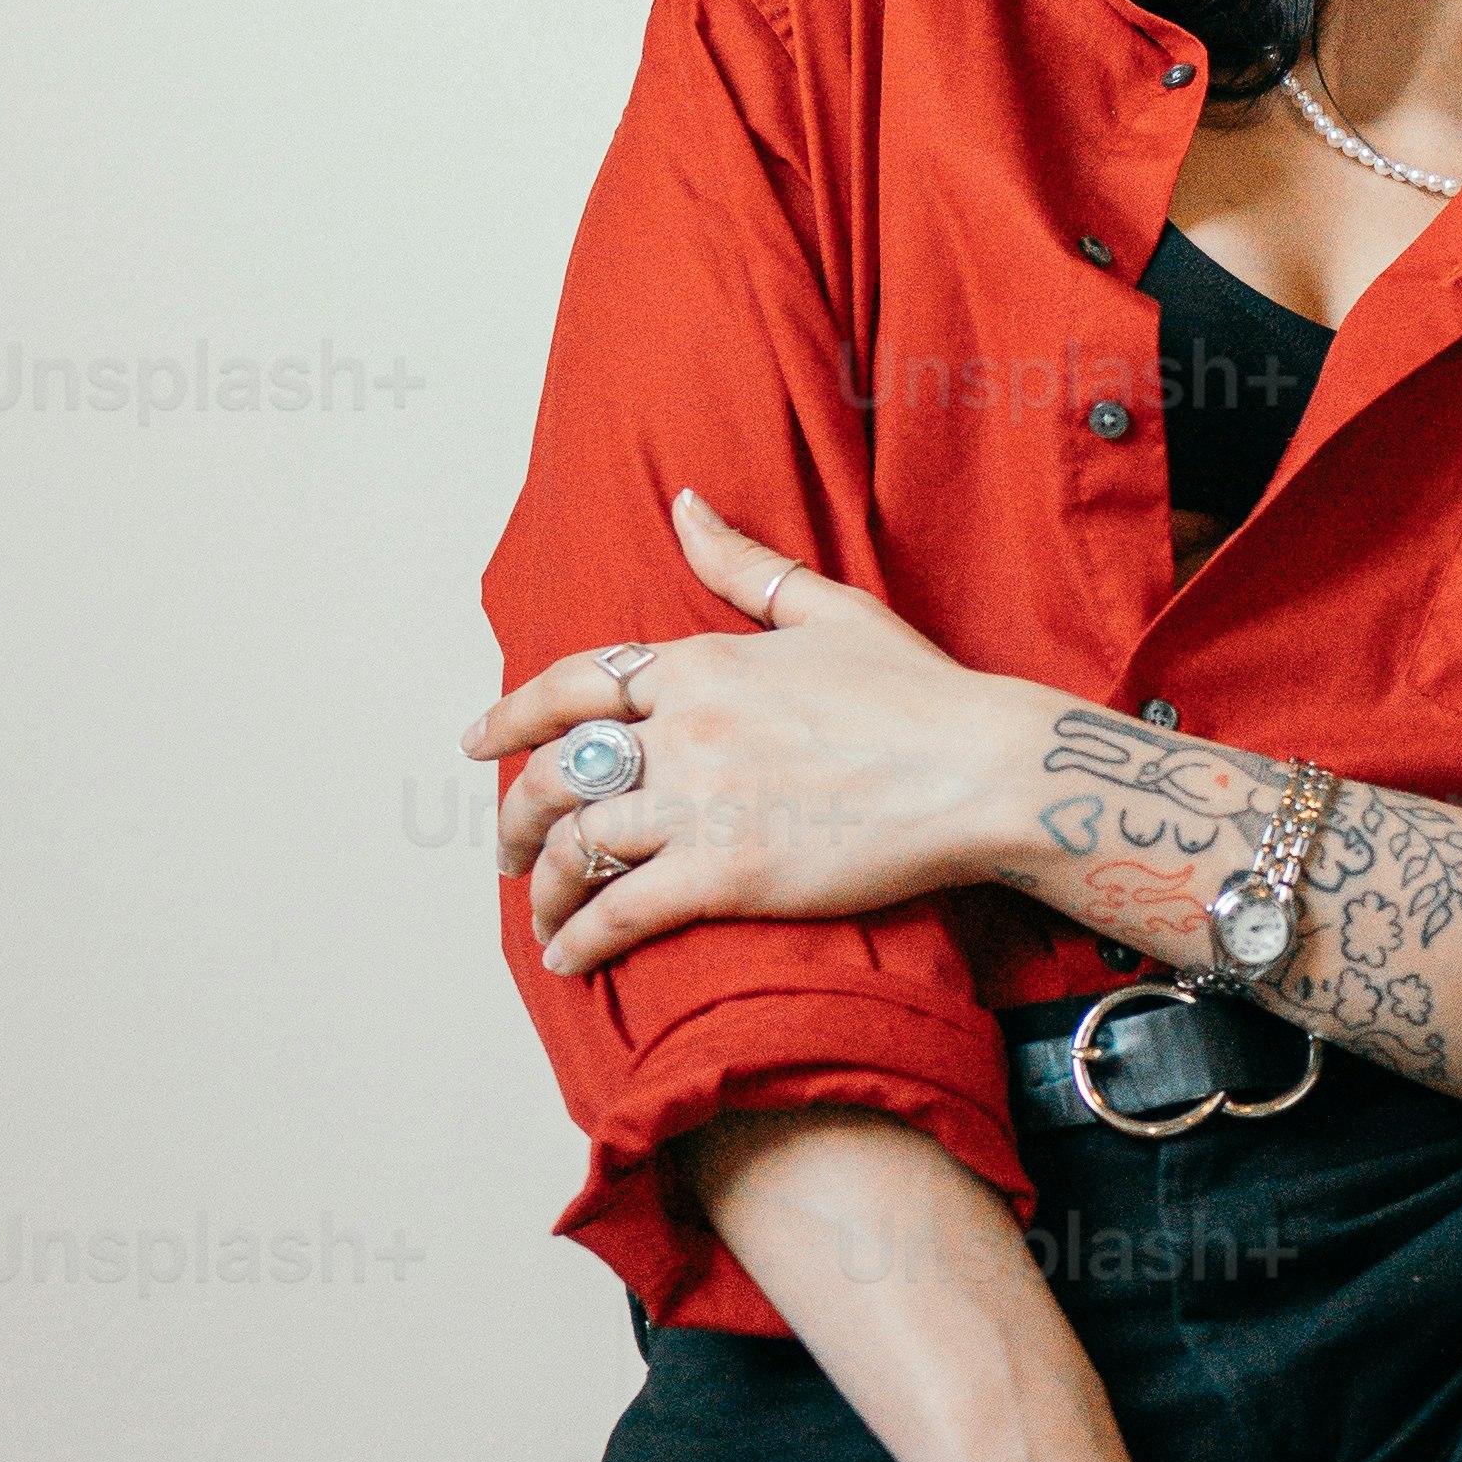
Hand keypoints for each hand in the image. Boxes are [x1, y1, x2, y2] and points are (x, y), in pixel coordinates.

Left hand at [467, 486, 1046, 971]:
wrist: (984, 771)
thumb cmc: (921, 695)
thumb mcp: (827, 609)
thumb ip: (742, 563)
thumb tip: (683, 503)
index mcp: (699, 663)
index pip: (571, 686)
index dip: (512, 715)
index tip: (478, 741)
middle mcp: (683, 729)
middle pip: (557, 774)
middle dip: (515, 817)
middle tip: (507, 848)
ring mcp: (702, 803)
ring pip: (578, 846)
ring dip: (543, 887)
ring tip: (540, 917)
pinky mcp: (729, 874)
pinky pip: (623, 910)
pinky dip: (583, 937)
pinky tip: (570, 958)